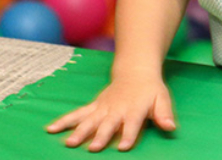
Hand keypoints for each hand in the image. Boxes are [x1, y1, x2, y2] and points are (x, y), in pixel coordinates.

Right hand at [45, 73, 176, 151]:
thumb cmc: (150, 90)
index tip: (123, 147)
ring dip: (78, 131)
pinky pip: (77, 114)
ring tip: (68, 144)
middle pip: (107, 124)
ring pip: (88, 120)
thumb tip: (170, 127)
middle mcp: (116, 109)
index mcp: (134, 109)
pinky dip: (64, 121)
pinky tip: (51, 129)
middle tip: (93, 149)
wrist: (135, 72)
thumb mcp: (162, 99)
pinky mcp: (93, 106)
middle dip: (100, 136)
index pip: (132, 124)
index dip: (128, 135)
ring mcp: (102, 108)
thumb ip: (164, 114)